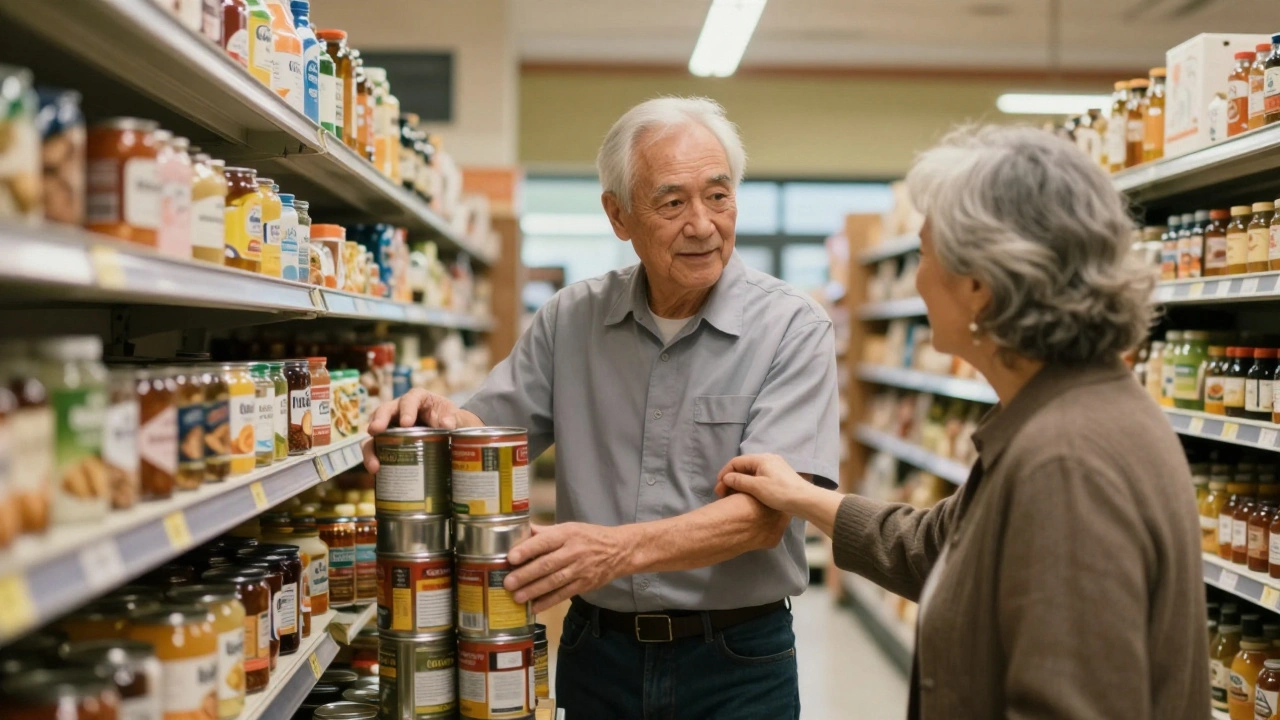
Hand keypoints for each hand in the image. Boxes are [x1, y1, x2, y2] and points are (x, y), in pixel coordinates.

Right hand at [361, 389, 468, 471]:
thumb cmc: (448, 419)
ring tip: (373, 464)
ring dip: (371, 446)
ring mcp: (390, 424)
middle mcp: (398, 408)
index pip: (410, 400)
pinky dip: (373, 458)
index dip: (407, 410)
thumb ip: (452, 419)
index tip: (406, 423)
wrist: (447, 431)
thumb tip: (447, 425)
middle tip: (375, 431)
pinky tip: (376, 471)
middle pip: (384, 411)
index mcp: (417, 398)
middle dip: (379, 420)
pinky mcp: (386, 439)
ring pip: (375, 431)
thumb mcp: (454, 416)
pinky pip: (375, 447)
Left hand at [503, 523, 628, 613]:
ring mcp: (580, 570)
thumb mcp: (570, 528)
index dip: (528, 550)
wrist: (619, 550)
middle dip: (526, 575)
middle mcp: (574, 551)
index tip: (511, 558)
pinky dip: (549, 601)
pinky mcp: (585, 585)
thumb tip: (521, 530)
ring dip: (534, 590)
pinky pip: (564, 594)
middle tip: (508, 583)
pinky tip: (535, 607)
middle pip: (547, 564)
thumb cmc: (589, 537)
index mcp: (568, 534)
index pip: (545, 541)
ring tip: (517, 597)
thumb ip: (546, 532)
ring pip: (554, 581)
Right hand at [715, 453, 813, 515]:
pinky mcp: (779, 476)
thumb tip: (726, 478)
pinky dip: (750, 484)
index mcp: (761, 459)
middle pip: (743, 467)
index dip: (725, 473)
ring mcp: (775, 467)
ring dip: (740, 483)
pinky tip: (748, 494)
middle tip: (723, 493)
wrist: (805, 500)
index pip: (736, 462)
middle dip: (731, 479)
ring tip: (733, 495)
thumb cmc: (781, 493)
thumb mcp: (756, 487)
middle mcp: (768, 459)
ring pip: (751, 473)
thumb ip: (739, 481)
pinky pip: (759, 477)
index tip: (718, 487)